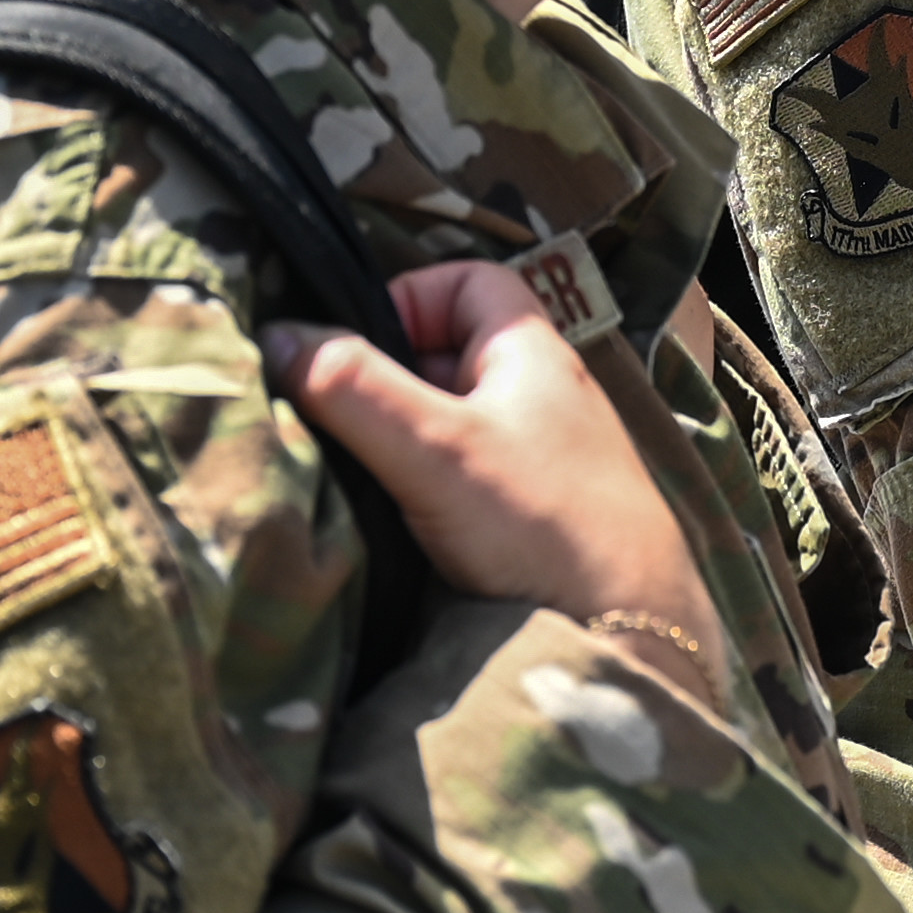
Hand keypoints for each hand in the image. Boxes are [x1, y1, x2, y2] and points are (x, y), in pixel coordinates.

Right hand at [269, 260, 728, 698]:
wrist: (635, 632)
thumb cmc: (545, 522)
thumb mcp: (436, 447)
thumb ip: (354, 390)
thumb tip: (277, 337)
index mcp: (532, 350)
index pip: (467, 281)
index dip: (407, 295)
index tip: (353, 346)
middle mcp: (542, 394)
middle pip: (447, 356)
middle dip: (385, 380)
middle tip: (331, 419)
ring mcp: (542, 459)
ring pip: (450, 425)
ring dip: (398, 443)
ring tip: (349, 473)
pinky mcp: (535, 518)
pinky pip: (463, 481)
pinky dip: (424, 490)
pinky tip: (391, 523)